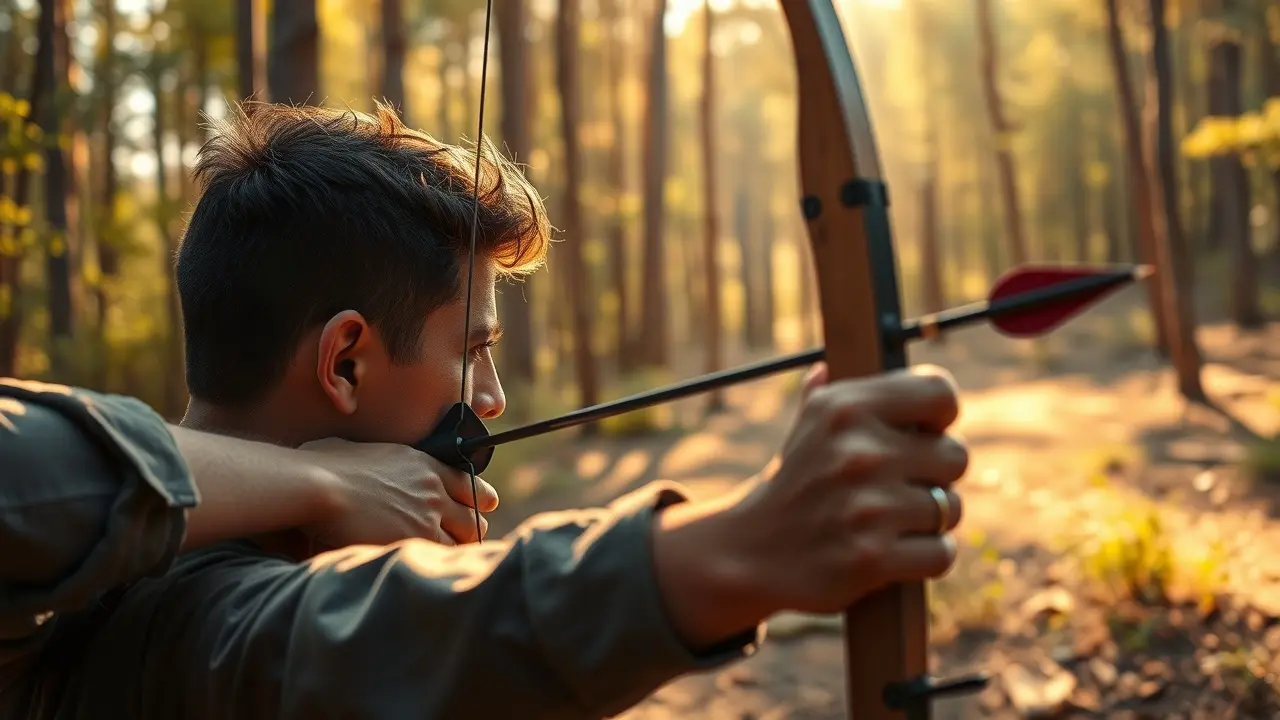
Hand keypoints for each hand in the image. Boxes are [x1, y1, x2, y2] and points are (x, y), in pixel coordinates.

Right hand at [298, 438, 499, 547]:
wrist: (318, 486)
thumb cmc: (326, 465)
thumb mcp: (364, 452)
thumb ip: (379, 463)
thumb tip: (360, 463)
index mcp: (424, 465)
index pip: (470, 484)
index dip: (481, 499)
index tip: (485, 507)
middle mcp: (433, 490)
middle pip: (474, 518)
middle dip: (470, 532)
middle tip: (461, 542)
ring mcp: (427, 516)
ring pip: (463, 541)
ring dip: (455, 552)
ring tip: (446, 562)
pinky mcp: (415, 540)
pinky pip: (440, 557)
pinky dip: (437, 564)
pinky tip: (430, 570)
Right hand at [651, 363, 967, 649]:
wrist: (747, 553)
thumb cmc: (790, 486)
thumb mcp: (803, 430)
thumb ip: (823, 395)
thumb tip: (827, 368)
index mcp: (845, 408)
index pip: (940, 394)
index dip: (939, 418)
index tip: (923, 435)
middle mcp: (859, 452)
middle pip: (956, 456)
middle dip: (935, 476)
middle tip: (902, 487)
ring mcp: (867, 507)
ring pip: (949, 508)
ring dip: (930, 521)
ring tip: (893, 522)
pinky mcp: (872, 557)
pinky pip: (941, 554)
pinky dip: (925, 558)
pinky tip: (895, 553)